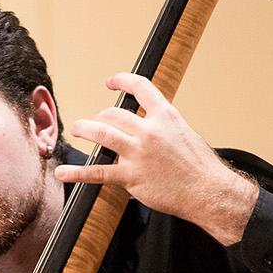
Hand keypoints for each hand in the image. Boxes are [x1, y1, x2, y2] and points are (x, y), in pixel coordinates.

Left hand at [55, 72, 257, 244]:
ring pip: (101, 133)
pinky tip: (64, 172)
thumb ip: (166, 127)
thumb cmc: (201, 167)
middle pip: (113, 113)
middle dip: (100, 117)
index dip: (122, 81)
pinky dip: (77, 172)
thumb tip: (152, 125)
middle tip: (95, 123)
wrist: (209, 191)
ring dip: (84, 129)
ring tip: (77, 130)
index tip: (111, 82)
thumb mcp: (186, 134)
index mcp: (166, 116)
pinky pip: (98, 172)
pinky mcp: (131, 176)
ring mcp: (139, 153)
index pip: (140, 87)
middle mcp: (150, 131)